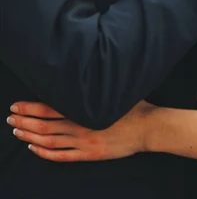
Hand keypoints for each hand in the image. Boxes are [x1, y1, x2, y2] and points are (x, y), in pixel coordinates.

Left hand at [7, 100, 155, 161]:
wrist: (147, 127)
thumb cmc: (132, 105)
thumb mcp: (111, 90)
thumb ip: (94, 86)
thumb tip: (78, 76)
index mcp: (84, 107)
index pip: (49, 108)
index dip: (30, 108)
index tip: (16, 107)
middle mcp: (80, 125)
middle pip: (44, 125)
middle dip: (25, 122)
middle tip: (10, 120)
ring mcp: (84, 141)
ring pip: (49, 141)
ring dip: (30, 137)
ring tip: (18, 133)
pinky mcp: (89, 154)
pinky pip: (61, 156)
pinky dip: (45, 153)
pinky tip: (35, 149)